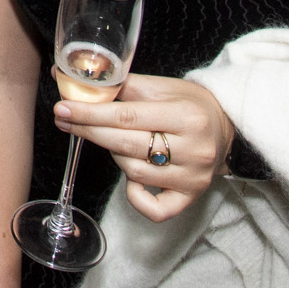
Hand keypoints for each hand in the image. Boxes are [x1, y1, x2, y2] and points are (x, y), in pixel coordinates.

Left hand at [55, 71, 233, 222]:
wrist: (225, 126)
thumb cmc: (187, 104)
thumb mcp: (160, 87)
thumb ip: (118, 85)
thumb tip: (72, 79)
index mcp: (187, 116)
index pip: (127, 117)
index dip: (90, 114)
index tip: (63, 109)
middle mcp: (194, 149)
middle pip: (127, 144)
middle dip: (89, 131)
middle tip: (64, 120)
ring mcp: (193, 177)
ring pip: (134, 172)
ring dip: (115, 155)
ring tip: (114, 140)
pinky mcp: (191, 196)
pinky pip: (156, 209)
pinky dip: (136, 197)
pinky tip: (130, 179)